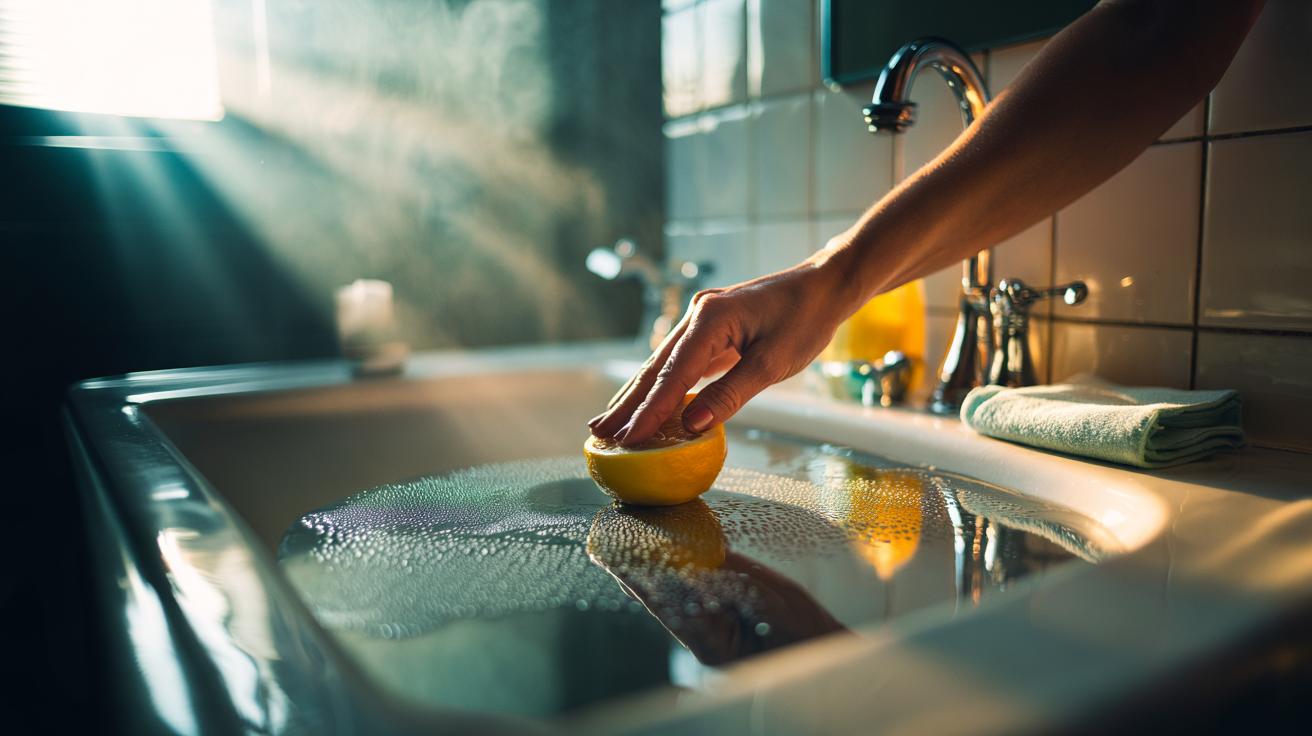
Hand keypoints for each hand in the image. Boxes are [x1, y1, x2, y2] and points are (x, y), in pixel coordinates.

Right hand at [589, 258, 855, 445]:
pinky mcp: (710, 329)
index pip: (672, 374)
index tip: (628, 439)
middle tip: (598, 432)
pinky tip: (648, 406)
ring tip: (610, 423)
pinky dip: (662, 386)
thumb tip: (690, 426)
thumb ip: (730, 395)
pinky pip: (679, 363)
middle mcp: (698, 315)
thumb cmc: (807, 320)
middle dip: (626, 403)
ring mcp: (702, 320)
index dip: (649, 411)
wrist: (826, 285)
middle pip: (655, 367)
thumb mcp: (773, 363)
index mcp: (711, 319)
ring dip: (637, 395)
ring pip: (662, 364)